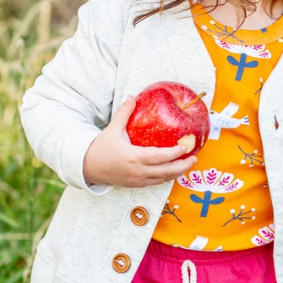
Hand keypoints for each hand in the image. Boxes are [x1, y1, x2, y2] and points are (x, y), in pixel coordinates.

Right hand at [83, 96, 199, 188]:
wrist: (88, 168)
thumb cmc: (101, 148)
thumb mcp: (112, 130)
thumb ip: (124, 114)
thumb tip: (132, 97)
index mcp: (133, 157)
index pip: (160, 157)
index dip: (175, 153)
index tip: (186, 146)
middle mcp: (138, 171)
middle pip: (167, 171)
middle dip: (183, 166)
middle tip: (195, 158)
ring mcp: (138, 180)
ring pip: (163, 179)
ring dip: (177, 172)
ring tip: (188, 164)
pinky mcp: (136, 185)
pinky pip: (156, 182)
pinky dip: (167, 177)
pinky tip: (173, 170)